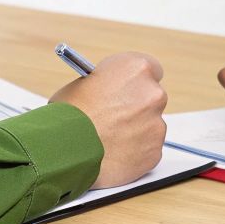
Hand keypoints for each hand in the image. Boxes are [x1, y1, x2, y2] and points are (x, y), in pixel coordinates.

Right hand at [50, 52, 167, 188]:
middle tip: (116, 117)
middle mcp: (153, 94)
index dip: (135, 81)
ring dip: (135, 131)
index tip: (126, 89)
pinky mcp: (154, 152)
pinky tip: (113, 154)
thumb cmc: (68, 114)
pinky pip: (147, 150)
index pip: (150, 69)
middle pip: (152, 99)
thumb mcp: (81, 84)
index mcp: (136, 69)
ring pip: (150, 126)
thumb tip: (108, 93)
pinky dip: (134, 152)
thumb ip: (105, 85)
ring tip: (109, 140)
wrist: (67, 150)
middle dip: (137, 107)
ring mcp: (157, 125)